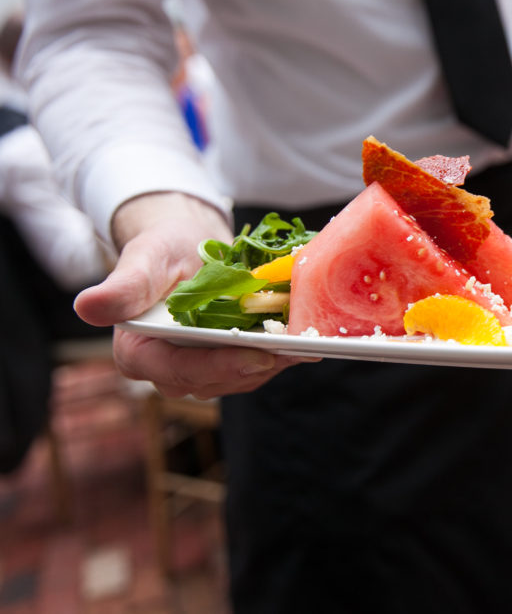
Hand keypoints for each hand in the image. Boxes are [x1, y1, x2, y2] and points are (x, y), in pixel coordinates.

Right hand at [75, 192, 314, 398]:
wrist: (188, 248)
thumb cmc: (162, 250)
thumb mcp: (143, 258)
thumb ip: (123, 287)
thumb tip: (87, 308)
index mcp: (138, 353)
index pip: (178, 370)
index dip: (218, 367)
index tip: (256, 357)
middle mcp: (170, 369)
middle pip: (216, 380)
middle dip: (255, 367)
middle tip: (293, 350)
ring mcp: (203, 369)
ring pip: (242, 378)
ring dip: (274, 363)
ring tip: (306, 344)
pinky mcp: (230, 362)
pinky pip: (258, 366)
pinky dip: (282, 356)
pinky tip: (308, 343)